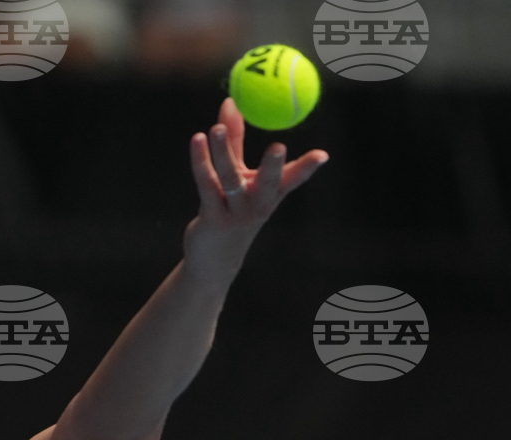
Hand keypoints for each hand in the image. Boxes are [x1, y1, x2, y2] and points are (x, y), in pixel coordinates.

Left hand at [182, 97, 328, 284]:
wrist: (214, 257)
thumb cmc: (230, 209)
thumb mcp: (237, 177)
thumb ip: (234, 141)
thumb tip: (231, 102)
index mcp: (270, 195)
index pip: (293, 180)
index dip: (307, 168)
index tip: (322, 155)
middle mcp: (258, 205)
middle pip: (268, 184)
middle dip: (274, 167)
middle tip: (279, 147)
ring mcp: (236, 214)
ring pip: (230, 179)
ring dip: (222, 153)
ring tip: (217, 128)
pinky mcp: (212, 218)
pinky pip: (206, 185)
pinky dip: (201, 162)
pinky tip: (197, 140)